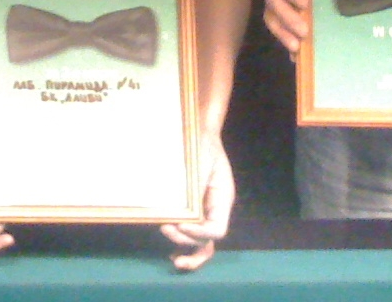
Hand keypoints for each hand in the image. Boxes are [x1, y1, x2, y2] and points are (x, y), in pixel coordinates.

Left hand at [160, 131, 233, 271]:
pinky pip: (188, 231)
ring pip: (200, 243)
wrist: (196, 131)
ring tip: (173, 260)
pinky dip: (180, 241)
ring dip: (187, 252)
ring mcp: (203, 211)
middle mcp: (213, 210)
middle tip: (174, 253)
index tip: (179, 225)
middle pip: (210, 243)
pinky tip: (170, 246)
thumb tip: (183, 212)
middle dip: (193, 253)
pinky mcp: (190, 208)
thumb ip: (193, 187)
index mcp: (221, 200)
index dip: (198, 233)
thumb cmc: (200, 144)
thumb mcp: (200, 163)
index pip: (217, 229)